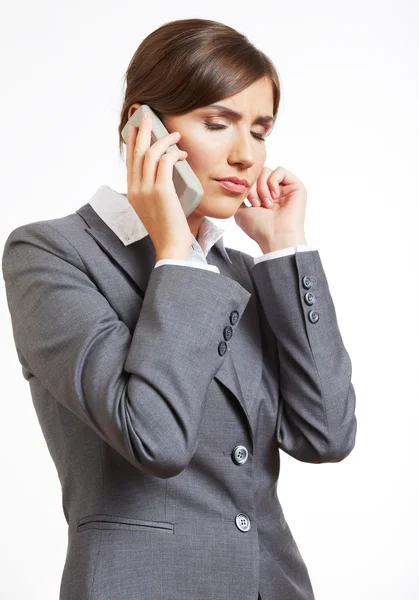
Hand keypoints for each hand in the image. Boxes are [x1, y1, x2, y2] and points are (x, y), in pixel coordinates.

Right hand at [126, 109, 192, 259]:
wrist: (170, 247)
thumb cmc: (168, 229)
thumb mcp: (156, 207)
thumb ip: (156, 190)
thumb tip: (166, 173)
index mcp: (132, 192)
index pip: (130, 160)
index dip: (133, 140)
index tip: (138, 126)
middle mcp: (135, 189)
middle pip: (135, 151)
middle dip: (142, 129)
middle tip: (147, 114)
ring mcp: (146, 190)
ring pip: (149, 153)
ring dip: (163, 139)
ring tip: (176, 135)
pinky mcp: (160, 191)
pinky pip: (164, 162)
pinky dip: (173, 153)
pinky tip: (181, 153)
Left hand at [234, 166, 307, 250]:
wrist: (275, 236)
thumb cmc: (258, 228)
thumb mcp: (240, 212)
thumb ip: (239, 197)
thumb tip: (239, 185)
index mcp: (262, 197)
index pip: (251, 180)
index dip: (247, 187)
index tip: (248, 203)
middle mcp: (274, 192)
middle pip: (258, 173)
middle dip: (254, 187)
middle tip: (257, 204)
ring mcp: (285, 188)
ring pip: (267, 171)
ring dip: (262, 186)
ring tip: (267, 203)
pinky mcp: (296, 186)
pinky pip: (280, 170)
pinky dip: (273, 181)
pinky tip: (275, 196)